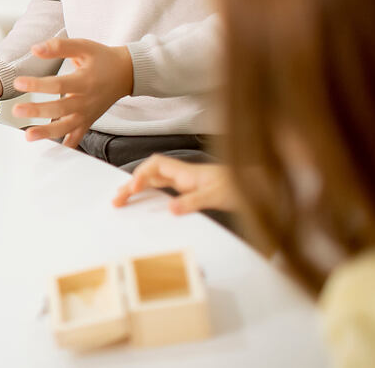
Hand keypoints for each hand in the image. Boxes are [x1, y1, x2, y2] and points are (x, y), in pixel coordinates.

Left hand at [12, 38, 132, 146]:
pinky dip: (66, 146)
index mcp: (84, 81)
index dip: (38, 84)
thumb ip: (59, 47)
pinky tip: (51, 152)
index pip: (58, 85)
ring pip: (67, 128)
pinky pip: (77, 137)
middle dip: (37, 111)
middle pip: (60, 109)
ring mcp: (87, 114)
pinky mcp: (88, 121)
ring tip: (28, 136)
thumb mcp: (84, 46)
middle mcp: (86, 101)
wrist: (126, 73)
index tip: (18, 82)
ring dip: (47, 133)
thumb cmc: (102, 58)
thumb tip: (35, 49)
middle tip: (16, 111)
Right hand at [113, 155, 236, 214]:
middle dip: (131, 183)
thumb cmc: (240, 186)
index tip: (134, 188)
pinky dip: (150, 192)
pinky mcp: (190, 190)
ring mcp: (186, 182)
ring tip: (123, 198)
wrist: (257, 186)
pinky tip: (147, 200)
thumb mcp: (217, 196)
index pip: (155, 166)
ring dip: (138, 187)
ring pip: (155, 180)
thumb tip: (170, 208)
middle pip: (150, 173)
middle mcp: (183, 175)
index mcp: (186, 172)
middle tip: (117, 199)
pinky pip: (164, 188)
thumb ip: (194, 201)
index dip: (141, 174)